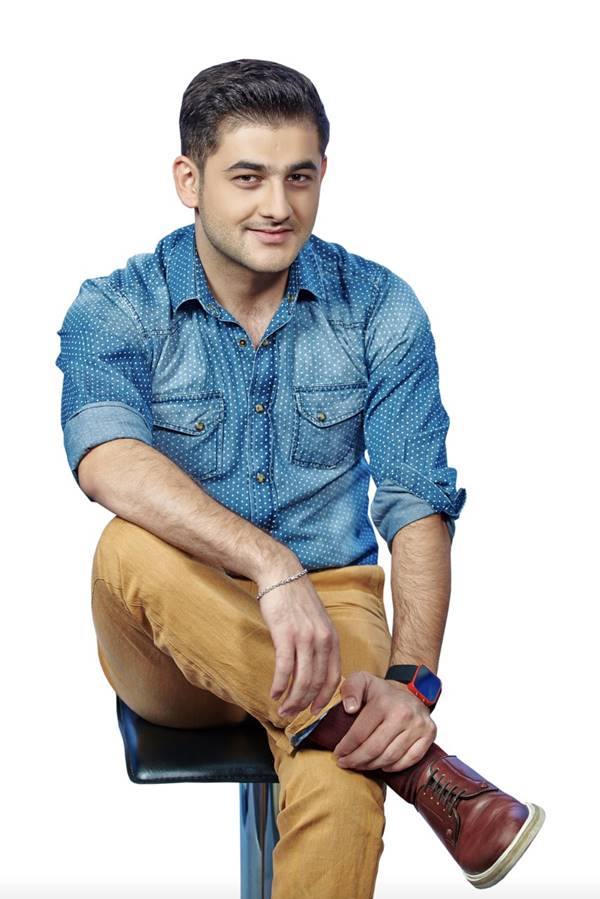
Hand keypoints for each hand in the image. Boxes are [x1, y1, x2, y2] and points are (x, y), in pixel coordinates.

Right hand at [257, 559, 341, 717]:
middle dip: (305, 704)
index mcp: (332, 638)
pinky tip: (274, 693)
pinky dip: (280, 684)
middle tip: (292, 715)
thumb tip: (315, 668)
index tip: (314, 711)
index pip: (334, 677)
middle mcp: (322, 640)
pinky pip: (285, 668)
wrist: (282, 575)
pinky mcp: (286, 634)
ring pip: (302, 679)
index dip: (325, 698)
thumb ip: (319, 643)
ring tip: (282, 709)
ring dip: (292, 699)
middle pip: (317, 682)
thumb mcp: (317, 621)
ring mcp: (305, 637)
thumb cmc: (296, 599)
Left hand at [332, 671, 436, 772]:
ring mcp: (418, 725)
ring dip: (373, 766)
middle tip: (346, 764)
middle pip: (374, 749)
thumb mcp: (361, 681)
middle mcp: (403, 713)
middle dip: (356, 760)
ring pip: (391, 757)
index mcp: (384, 702)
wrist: (410, 689)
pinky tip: (383, 766)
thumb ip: (350, 689)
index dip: (346, 748)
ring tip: (361, 765)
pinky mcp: (429, 733)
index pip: (360, 734)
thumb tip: (349, 708)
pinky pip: (411, 759)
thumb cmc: (381, 691)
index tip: (338, 754)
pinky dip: (395, 767)